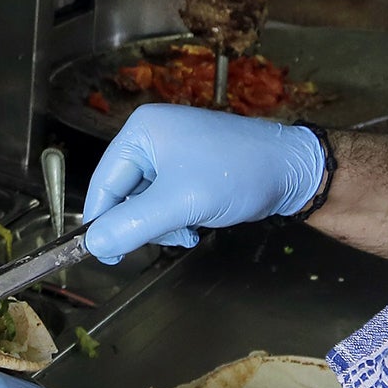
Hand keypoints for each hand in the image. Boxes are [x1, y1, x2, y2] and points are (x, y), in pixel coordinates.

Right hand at [81, 104, 325, 261]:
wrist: (293, 170)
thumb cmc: (237, 175)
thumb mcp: (180, 203)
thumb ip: (132, 225)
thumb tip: (93, 245)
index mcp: (141, 131)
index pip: (104, 182)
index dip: (101, 221)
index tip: (102, 255)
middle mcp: (152, 136)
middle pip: (124, 193)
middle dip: (144, 222)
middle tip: (171, 234)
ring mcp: (172, 151)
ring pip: (146, 201)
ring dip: (163, 223)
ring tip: (190, 228)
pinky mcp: (190, 167)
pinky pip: (166, 199)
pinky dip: (177, 216)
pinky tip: (196, 224)